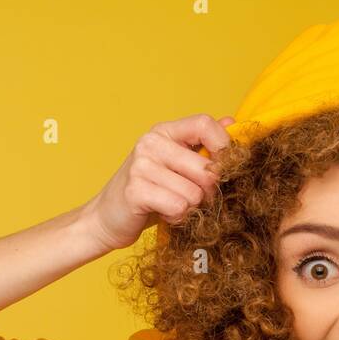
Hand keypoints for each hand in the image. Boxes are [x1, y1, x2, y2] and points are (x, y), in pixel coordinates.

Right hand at [84, 113, 234, 251]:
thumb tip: (231, 121)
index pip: (205, 124)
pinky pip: (179, 207)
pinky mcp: (136, 190)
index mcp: (164, 132)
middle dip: (208, 192)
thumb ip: (203, 145)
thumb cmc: (150, 193)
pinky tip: (163, 214)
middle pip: (207, 168)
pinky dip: (177, 218)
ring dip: (190, 208)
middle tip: (192, 199)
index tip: (225, 169)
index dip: (224, 148)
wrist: (107, 218)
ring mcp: (141, 165)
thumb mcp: (177, 166)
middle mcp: (151, 143)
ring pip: (195, 193)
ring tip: (172, 205)